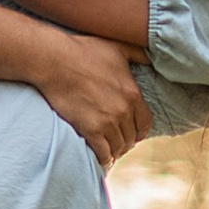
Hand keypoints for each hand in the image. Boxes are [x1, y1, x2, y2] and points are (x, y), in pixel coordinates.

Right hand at [28, 25, 152, 168]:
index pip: (145, 122)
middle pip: (131, 137)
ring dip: (115, 152)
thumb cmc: (84, 51)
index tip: (134, 134)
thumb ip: (139, 54)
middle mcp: (124, 110)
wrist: (55, 60)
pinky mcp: (90, 130)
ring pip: (118, 147)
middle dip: (126, 142)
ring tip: (109, 153)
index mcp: (133, 93)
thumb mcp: (118, 48)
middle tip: (118, 144)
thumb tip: (153, 57)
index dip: (140, 131)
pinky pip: (103, 153)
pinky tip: (101, 160)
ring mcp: (107, 121)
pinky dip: (104, 159)